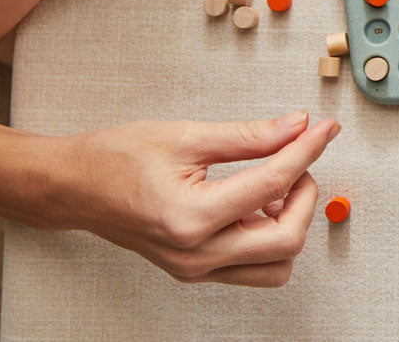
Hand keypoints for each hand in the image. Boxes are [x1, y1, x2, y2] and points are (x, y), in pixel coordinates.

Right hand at [58, 111, 338, 286]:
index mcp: (190, 216)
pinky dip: (269, 239)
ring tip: (276, 187)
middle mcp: (195, 254)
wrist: (75, 187)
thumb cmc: (117, 158)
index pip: (273, 185)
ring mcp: (195, 269)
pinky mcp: (195, 271)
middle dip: (305, 196)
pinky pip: (253, 268)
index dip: (307, 152)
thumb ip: (249, 136)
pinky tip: (257, 204)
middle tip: (299, 160)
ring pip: (276, 266)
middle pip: (287, 240)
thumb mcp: (187, 135)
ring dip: (291, 225)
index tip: (324, 130)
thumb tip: (297, 126)